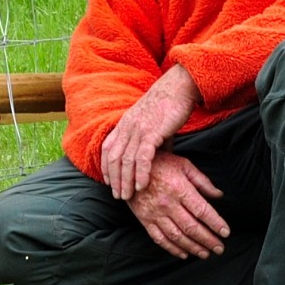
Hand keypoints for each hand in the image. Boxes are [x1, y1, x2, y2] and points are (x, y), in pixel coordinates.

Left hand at [98, 65, 199, 200]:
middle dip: (114, 180)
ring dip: (125, 181)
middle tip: (118, 196)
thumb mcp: (154, 124)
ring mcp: (138, 130)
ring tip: (128, 196)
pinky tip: (142, 186)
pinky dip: (140, 174)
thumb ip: (152, 142)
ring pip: (125, 161)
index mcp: (125, 123)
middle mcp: (127, 127)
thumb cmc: (169, 105)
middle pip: (113, 158)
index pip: (107, 149)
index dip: (106, 167)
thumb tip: (158, 158)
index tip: (109, 183)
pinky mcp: (151, 132)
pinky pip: (142, 158)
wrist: (179, 87)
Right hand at [124, 152, 230, 258]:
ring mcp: (155, 213)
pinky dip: (172, 249)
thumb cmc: (161, 163)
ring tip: (205, 253)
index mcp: (179, 188)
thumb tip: (219, 195)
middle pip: (191, 227)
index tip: (226, 232)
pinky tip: (184, 254)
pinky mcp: (145, 220)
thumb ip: (202, 181)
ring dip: (193, 247)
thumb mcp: (184, 165)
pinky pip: (159, 239)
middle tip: (220, 249)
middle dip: (208, 240)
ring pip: (177, 236)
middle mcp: (167, 203)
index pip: (202, 210)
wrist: (131, 167)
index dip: (215, 223)